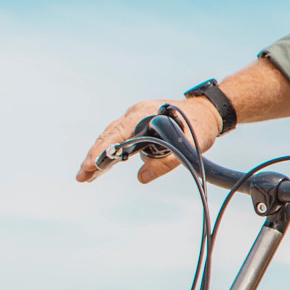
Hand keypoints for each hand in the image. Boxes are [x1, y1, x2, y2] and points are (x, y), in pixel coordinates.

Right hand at [76, 98, 221, 183]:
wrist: (208, 112)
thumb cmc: (199, 126)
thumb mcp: (186, 146)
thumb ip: (165, 163)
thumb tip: (142, 178)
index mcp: (143, 114)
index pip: (116, 134)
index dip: (101, 151)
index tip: (89, 167)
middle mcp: (135, 113)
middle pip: (108, 136)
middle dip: (94, 157)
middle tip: (81, 178)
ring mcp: (135, 117)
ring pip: (112, 136)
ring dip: (100, 155)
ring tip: (88, 176)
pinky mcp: (138, 123)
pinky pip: (120, 137)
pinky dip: (111, 150)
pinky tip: (105, 165)